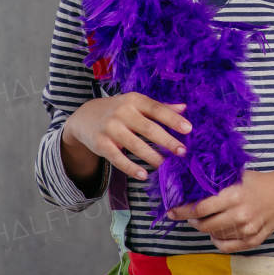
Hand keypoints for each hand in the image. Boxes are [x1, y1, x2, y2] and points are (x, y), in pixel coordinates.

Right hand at [62, 93, 190, 182]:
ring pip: (134, 144)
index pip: (156, 109)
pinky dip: (131, 167)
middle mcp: (122, 112)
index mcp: (134, 100)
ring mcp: (110, 128)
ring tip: (165, 164)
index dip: (172, 119)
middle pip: (148, 128)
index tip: (188, 129)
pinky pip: (118, 158)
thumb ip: (160, 107)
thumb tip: (184, 108)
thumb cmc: (118, 110)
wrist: (85, 117)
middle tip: (182, 151)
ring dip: (151, 156)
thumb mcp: (137, 104)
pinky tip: (144, 174)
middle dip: (167, 140)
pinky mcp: (101, 144)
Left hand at [166, 169, 273, 253]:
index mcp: (234, 195)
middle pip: (204, 225)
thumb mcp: (237, 175)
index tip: (172, 210)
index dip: (182, 211)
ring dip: (205, 228)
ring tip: (206, 219)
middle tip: (189, 214)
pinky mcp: (252, 240)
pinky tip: (217, 231)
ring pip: (214, 236)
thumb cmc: (257, 182)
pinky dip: (217, 240)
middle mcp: (240, 214)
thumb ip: (216, 181)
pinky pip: (226, 246)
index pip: (200, 208)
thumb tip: (187, 183)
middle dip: (191, 220)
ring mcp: (247, 229)